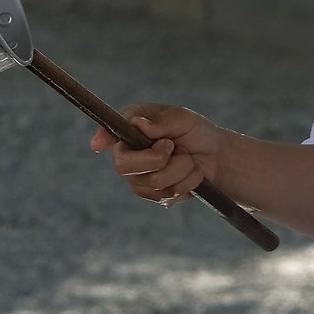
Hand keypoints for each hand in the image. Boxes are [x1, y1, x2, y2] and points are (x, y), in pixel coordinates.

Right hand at [89, 104, 226, 205]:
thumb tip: (139, 124)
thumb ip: (162, 121)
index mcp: (130, 127)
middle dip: (155, 158)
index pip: (110, 132)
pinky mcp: (152, 195)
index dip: (102, 138)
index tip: (98, 144)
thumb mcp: (182, 119)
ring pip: (154, 181)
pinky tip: (190, 172)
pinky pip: (167, 194)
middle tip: (171, 146)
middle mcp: (128, 153)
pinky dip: (187, 181)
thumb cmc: (194, 131)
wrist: (215, 156)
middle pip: (123, 165)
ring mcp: (138, 177)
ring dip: (180, 167)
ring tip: (187, 158)